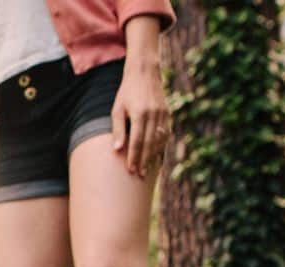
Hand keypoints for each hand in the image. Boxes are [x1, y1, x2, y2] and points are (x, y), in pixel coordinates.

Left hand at [112, 64, 171, 179]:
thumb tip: (117, 150)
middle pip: (149, 143)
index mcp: (140, 113)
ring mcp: (163, 113)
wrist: (145, 73)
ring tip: (148, 168)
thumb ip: (118, 129)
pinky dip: (162, 145)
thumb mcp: (117, 109)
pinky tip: (156, 154)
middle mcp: (154, 114)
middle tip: (140, 174)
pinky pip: (166, 133)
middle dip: (145, 160)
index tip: (131, 169)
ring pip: (160, 139)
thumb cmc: (126, 92)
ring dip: (154, 155)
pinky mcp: (168, 113)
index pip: (137, 141)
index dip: (134, 156)